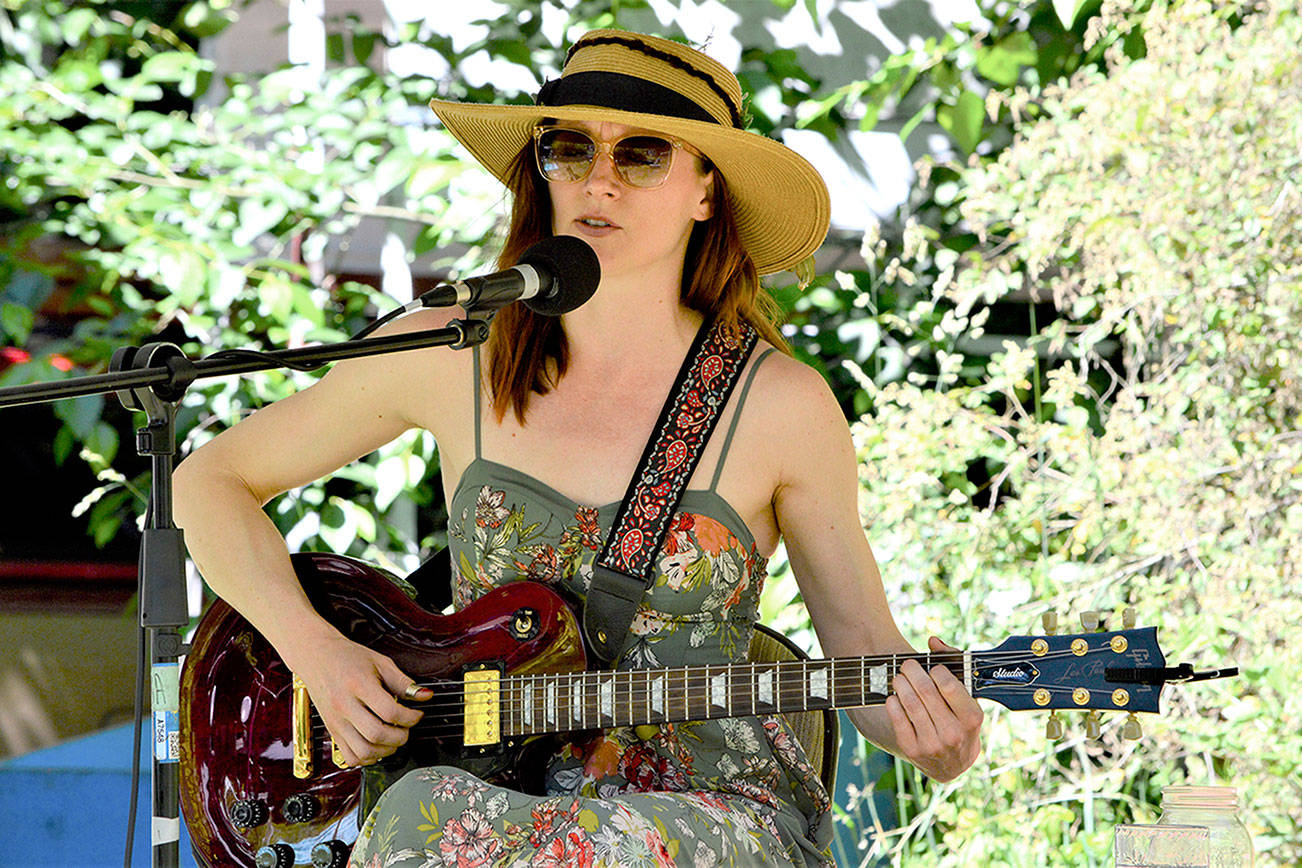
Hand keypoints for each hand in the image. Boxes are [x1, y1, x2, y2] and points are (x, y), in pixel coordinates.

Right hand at [283, 630, 432, 767]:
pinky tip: (376, 746)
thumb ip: (403, 682)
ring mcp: (336, 721)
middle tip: (407, 728)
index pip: (389, 711)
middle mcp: (344, 706)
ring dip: (386, 750)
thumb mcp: (380, 662)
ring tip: (394, 738)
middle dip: (401, 736)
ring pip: (363, 751)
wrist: (317, 657)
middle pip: (377, 734)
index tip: (417, 714)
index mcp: (358, 685)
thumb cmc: (348, 658)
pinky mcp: (331, 731)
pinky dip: (367, 758)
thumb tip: (425, 696)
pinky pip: (350, 757)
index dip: (410, 717)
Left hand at [884, 636, 983, 781]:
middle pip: (925, 691)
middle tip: (907, 665)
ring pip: (910, 703)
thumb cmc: (960, 721)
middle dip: (913, 671)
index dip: (937, 670)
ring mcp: (932, 744)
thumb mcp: (967, 698)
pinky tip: (895, 696)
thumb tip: (933, 641)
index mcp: (971, 718)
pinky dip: (893, 702)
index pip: (949, 685)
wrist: (953, 764)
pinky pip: (897, 719)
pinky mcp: (913, 750)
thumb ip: (954, 665)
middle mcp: (953, 733)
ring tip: (899, 677)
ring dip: (901, 684)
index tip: (932, 668)